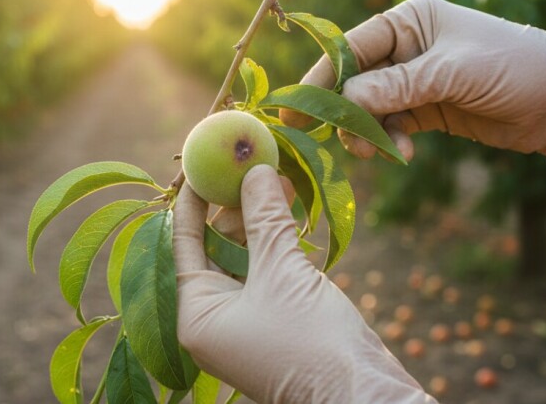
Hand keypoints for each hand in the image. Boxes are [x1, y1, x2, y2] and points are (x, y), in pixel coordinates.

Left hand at [172, 165, 432, 402]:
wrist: (361, 394)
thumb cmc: (310, 340)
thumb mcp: (282, 271)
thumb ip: (265, 218)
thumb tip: (254, 169)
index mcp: (196, 315)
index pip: (183, 245)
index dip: (193, 202)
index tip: (202, 164)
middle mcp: (213, 319)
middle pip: (213, 249)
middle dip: (233, 207)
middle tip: (247, 165)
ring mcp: (244, 321)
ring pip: (243, 258)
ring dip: (260, 220)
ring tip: (277, 179)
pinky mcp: (274, 320)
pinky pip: (266, 272)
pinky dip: (276, 242)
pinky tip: (290, 210)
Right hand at [281, 0, 545, 181]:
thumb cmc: (515, 68)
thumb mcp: (453, 73)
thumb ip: (397, 87)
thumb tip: (346, 102)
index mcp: (410, 20)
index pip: (352, 46)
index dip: (324, 76)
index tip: (298, 106)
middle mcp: (407, 47)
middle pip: (355, 79)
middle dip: (343, 110)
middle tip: (325, 138)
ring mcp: (416, 79)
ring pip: (370, 107)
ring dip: (368, 132)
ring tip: (378, 152)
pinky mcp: (427, 109)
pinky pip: (390, 125)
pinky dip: (388, 141)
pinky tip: (403, 153)